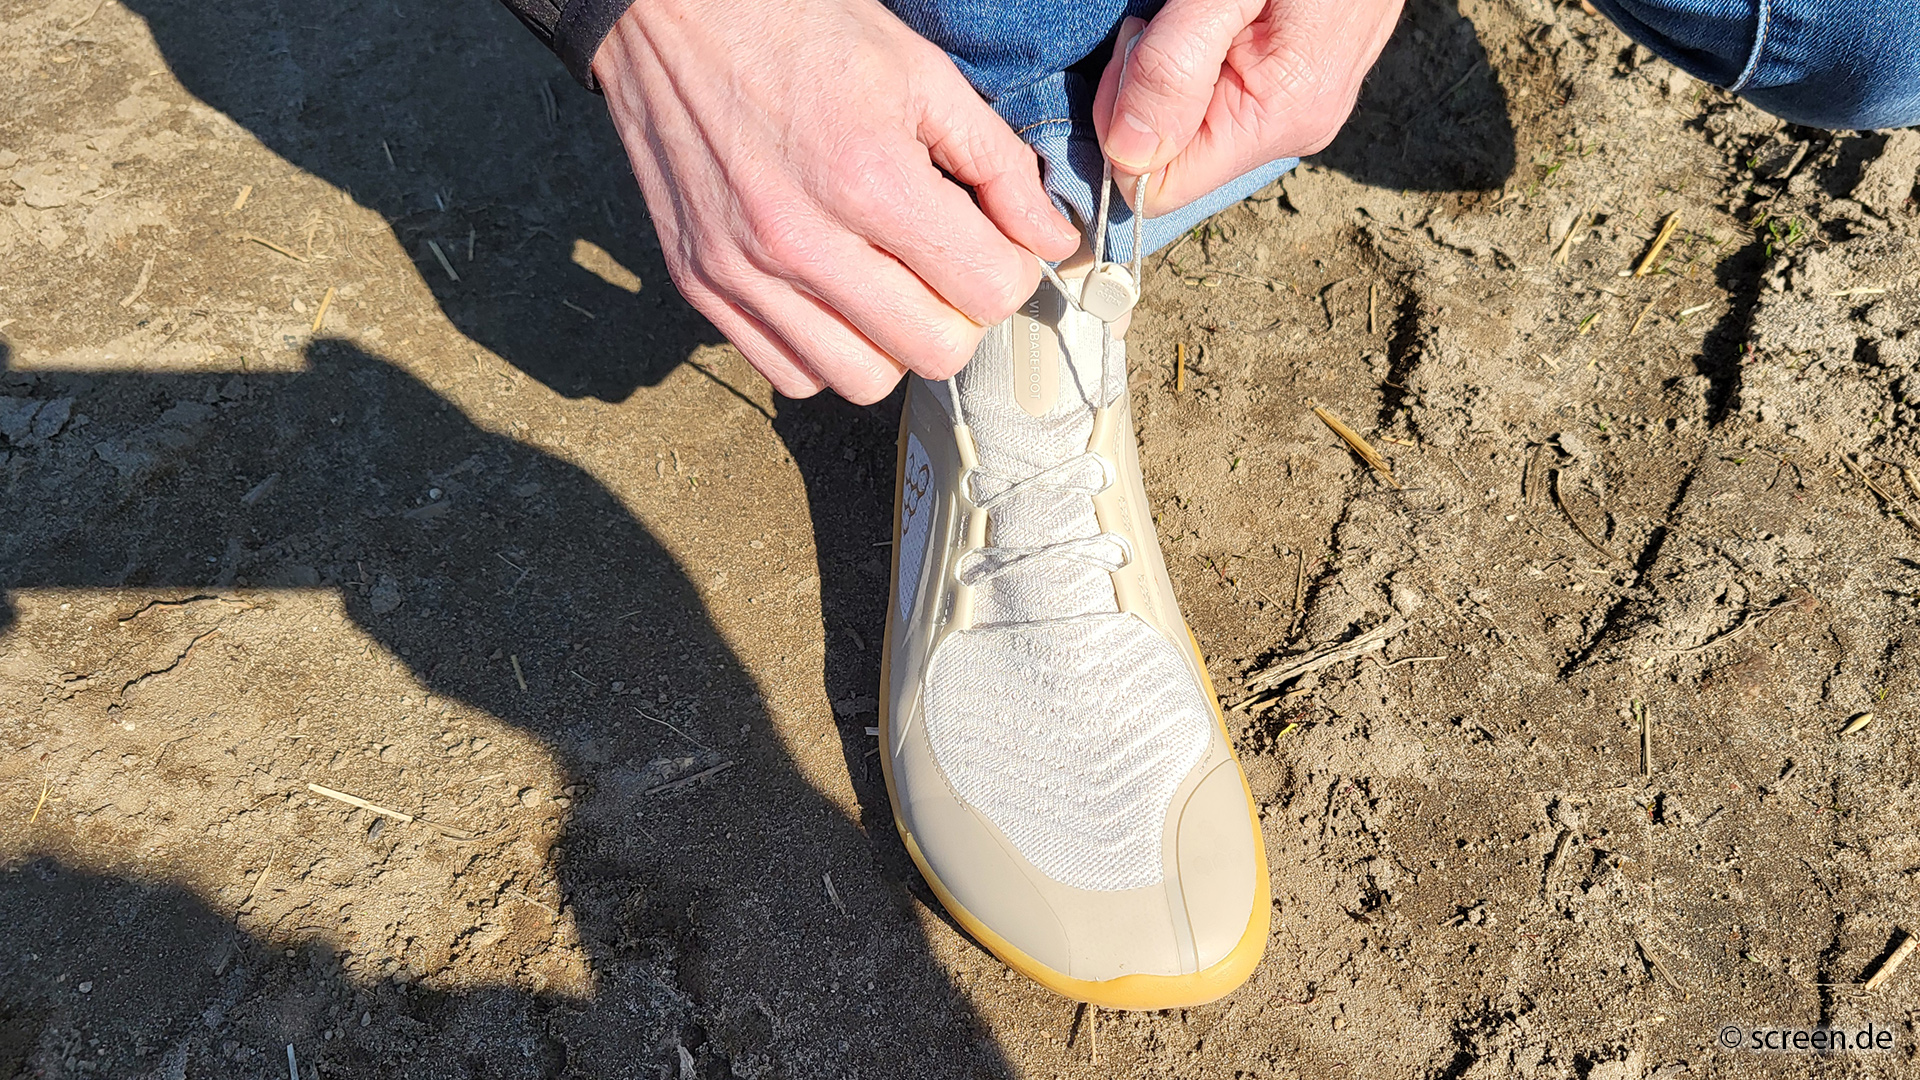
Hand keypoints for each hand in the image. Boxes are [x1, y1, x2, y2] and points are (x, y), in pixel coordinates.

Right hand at [593, 0, 1079, 402]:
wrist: (671, 15)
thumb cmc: (797, 27)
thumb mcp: (920, 72)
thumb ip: (997, 163)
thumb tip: (1050, 238)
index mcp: (870, 178)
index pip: (989, 291)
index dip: (1011, 270)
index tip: (997, 244)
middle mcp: (803, 241)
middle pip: (935, 351)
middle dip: (961, 313)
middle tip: (948, 266)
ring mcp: (746, 273)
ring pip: (864, 380)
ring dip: (894, 342)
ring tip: (890, 285)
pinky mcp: (702, 287)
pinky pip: (791, 373)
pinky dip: (825, 350)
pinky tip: (833, 295)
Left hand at [1092, 0, 1404, 214]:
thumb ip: (1173, 68)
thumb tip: (1127, 152)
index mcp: (1277, 120)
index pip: (1161, 185)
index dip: (1125, 125)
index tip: (1139, 50)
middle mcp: (1291, 132)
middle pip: (1173, 157)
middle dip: (1144, 91)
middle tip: (1164, 22)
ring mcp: (1297, 114)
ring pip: (1191, 130)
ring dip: (1169, 73)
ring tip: (1199, 13)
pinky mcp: (1296, 92)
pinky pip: (1218, 105)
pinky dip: (1195, 66)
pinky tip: (1214, 21)